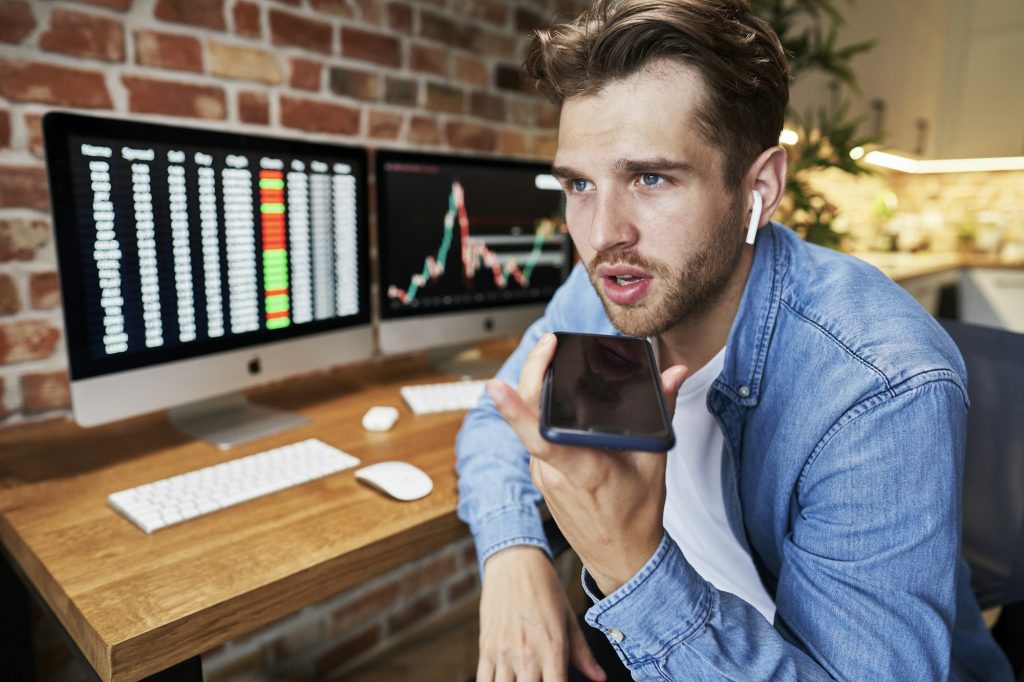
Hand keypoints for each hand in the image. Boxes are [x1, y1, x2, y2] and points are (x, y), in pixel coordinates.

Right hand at [477, 545, 606, 681]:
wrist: (515, 563)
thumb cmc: (546, 589)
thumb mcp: (569, 619)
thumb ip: (582, 654)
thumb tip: (600, 678)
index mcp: (553, 649)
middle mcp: (527, 656)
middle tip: (541, 679)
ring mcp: (503, 653)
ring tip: (524, 679)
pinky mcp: (486, 649)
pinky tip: (505, 679)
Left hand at [487, 333, 686, 595]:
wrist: (620, 558)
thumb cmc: (637, 514)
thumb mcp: (654, 462)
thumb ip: (661, 412)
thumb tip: (674, 375)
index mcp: (582, 470)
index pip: (540, 436)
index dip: (514, 411)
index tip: (495, 386)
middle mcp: (553, 473)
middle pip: (531, 416)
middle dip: (534, 372)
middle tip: (549, 343)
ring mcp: (542, 476)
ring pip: (530, 425)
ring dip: (537, 389)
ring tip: (551, 355)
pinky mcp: (539, 476)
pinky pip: (535, 436)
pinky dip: (542, 412)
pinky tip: (555, 393)